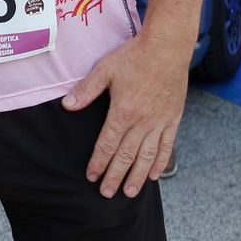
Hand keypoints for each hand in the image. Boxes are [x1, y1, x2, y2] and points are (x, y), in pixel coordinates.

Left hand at [62, 30, 189, 197]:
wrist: (167, 47)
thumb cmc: (134, 56)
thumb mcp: (105, 69)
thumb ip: (87, 90)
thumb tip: (67, 106)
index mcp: (123, 111)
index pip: (108, 144)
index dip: (98, 162)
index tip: (92, 177)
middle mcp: (142, 121)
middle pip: (127, 156)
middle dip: (115, 176)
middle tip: (107, 194)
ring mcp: (159, 121)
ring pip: (147, 156)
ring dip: (138, 176)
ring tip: (129, 192)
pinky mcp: (173, 118)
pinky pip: (167, 145)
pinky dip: (161, 162)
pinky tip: (155, 174)